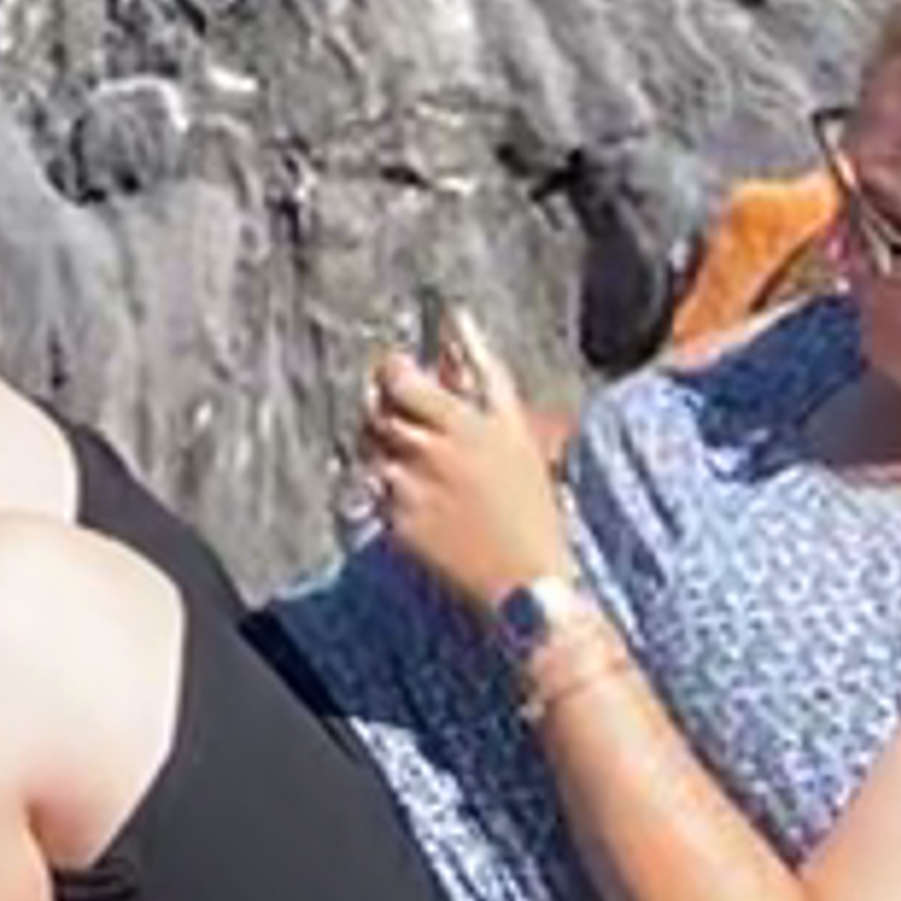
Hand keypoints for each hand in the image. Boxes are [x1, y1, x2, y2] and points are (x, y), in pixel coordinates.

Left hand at [360, 315, 577, 614]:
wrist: (526, 582)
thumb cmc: (530, 502)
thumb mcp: (514, 429)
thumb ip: (482, 369)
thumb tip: (458, 318)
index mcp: (461, 423)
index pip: (397, 378)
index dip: (390, 371)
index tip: (399, 374)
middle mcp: (429, 453)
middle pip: (377, 411)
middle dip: (382, 408)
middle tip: (399, 415)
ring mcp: (409, 491)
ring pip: (370, 450)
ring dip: (379, 446)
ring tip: (406, 457)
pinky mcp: (397, 526)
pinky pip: (373, 492)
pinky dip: (383, 487)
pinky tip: (413, 496)